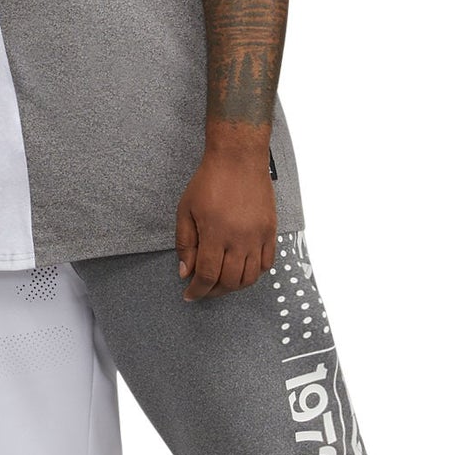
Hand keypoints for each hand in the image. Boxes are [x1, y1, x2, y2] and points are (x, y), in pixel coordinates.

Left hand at [175, 148, 276, 299]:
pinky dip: (255, 274)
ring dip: (234, 286)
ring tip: (222, 282)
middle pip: (229, 281)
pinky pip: (267, 263)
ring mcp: (258, 236)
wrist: (238, 159)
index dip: (197, 291)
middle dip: (213, 292)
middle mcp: (239, 239)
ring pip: (250, 277)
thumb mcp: (186, 210)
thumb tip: (185, 271)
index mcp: (215, 234)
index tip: (190, 295)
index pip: (207, 275)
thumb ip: (185, 243)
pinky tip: (242, 270)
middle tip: (204, 289)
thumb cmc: (209, 181)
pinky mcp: (270, 231)